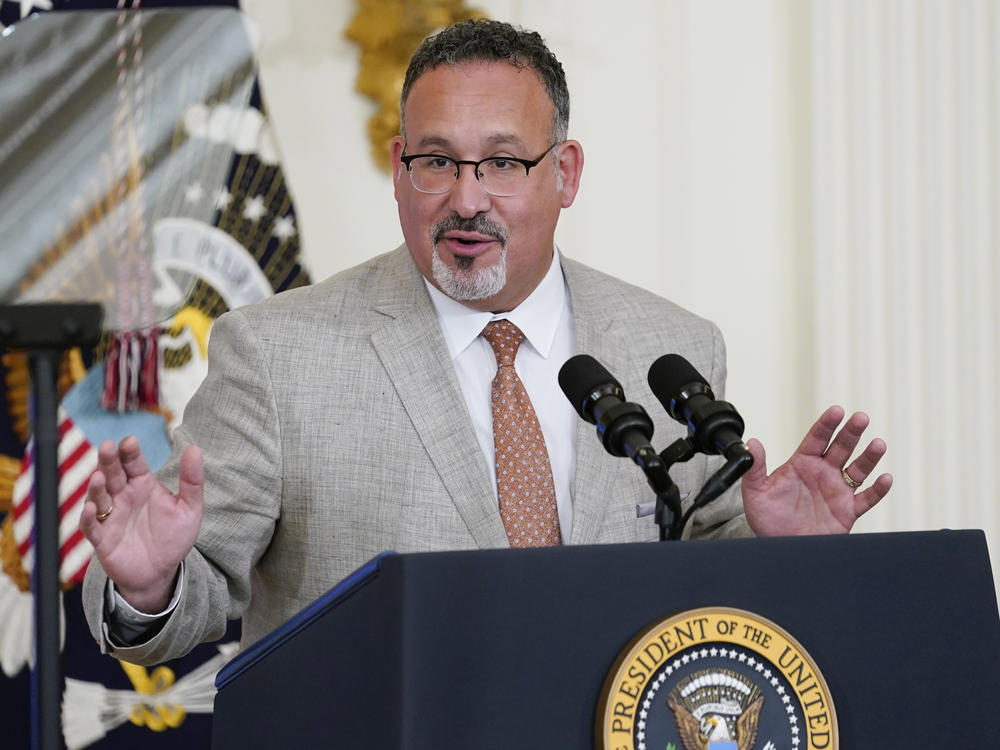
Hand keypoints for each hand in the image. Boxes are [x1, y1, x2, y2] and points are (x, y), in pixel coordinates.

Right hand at [80, 436, 203, 612]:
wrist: (161, 572)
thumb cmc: (173, 537)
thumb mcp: (189, 509)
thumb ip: (192, 481)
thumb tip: (195, 449)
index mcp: (143, 485)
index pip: (134, 463)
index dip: (130, 452)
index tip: (130, 441)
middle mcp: (123, 497)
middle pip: (112, 474)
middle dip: (109, 461)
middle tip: (108, 447)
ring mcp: (110, 517)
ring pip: (98, 497)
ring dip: (96, 487)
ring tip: (99, 477)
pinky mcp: (102, 539)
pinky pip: (91, 526)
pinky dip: (88, 517)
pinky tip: (89, 508)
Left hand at [741, 406, 891, 535]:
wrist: (779, 546)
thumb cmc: (767, 518)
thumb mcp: (756, 492)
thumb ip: (756, 467)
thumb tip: (752, 443)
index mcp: (802, 464)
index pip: (816, 438)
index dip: (827, 424)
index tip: (837, 411)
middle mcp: (823, 474)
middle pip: (841, 448)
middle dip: (851, 433)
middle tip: (861, 418)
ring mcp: (837, 491)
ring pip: (858, 470)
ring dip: (869, 457)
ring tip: (878, 444)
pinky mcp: (847, 511)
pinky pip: (867, 499)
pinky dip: (878, 490)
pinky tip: (885, 479)